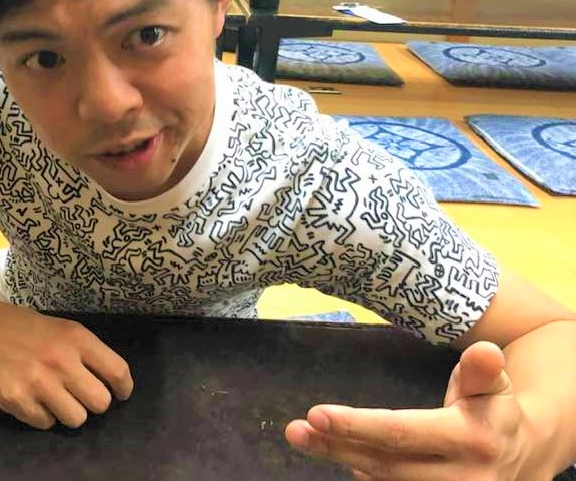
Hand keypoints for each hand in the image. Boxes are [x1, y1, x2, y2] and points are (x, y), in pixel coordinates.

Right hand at [0, 298, 133, 429]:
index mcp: (77, 339)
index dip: (124, 388)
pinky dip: (43, 415)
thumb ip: (87, 353)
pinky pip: (46, 424)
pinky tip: (33, 398)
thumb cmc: (28, 328)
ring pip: (76, 419)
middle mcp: (61, 361)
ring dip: (69, 412)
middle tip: (82, 395)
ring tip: (56, 397)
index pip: (117, 371)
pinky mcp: (17, 401)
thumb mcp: (64, 329)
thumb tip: (110, 382)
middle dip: (94, 402)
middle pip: (100, 403)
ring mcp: (38, 383)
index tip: (121, 394)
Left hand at [284, 342, 545, 479]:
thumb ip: (482, 370)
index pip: (402, 432)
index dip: (357, 424)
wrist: (523, 454)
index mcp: (471, 440)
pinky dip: (362, 472)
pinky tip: (337, 452)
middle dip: (336, 444)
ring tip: (303, 437)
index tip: (316, 413)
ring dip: (339, 457)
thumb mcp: (494, 384)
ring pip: (382, 479)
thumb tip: (485, 351)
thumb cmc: (495, 408)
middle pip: (384, 461)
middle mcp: (460, 477)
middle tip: (295, 429)